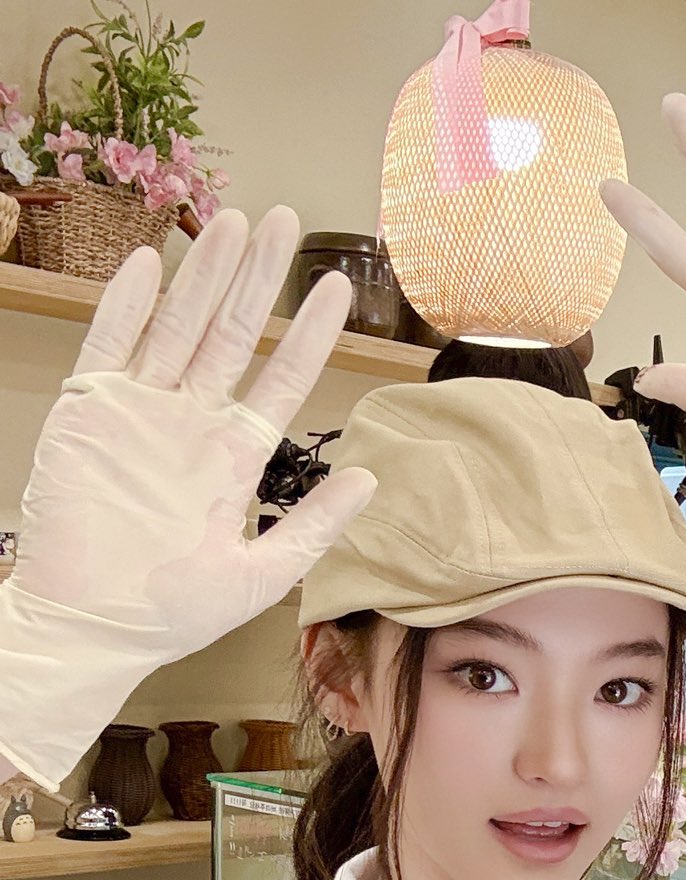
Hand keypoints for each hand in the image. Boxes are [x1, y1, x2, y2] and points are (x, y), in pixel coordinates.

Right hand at [0, 208, 375, 789]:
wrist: (94, 628)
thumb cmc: (173, 612)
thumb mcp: (263, 575)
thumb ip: (314, 525)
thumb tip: (371, 480)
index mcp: (232, 456)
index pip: (280, 379)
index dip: (307, 333)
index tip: (336, 288)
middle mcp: (189, 423)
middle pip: (230, 334)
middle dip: (258, 278)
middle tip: (284, 219)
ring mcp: (139, 411)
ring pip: (176, 325)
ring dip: (204, 274)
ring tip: (233, 220)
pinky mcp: (88, 412)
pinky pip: (108, 345)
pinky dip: (126, 305)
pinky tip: (150, 262)